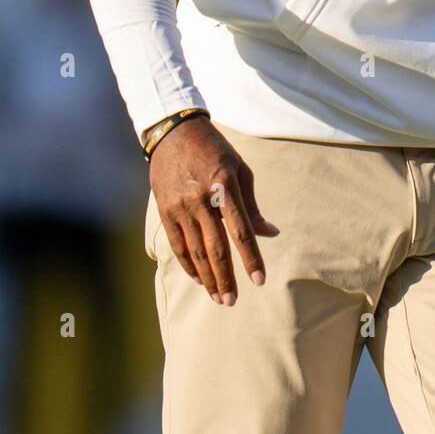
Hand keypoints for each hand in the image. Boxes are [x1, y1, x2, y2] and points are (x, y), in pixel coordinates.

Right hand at [148, 116, 278, 305]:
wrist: (174, 132)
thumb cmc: (215, 150)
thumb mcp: (240, 169)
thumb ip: (252, 205)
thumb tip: (270, 233)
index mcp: (225, 185)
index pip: (241, 230)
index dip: (251, 258)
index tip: (259, 280)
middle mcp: (201, 198)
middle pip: (216, 247)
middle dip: (226, 278)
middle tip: (233, 301)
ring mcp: (180, 206)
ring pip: (195, 251)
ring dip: (207, 277)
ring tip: (217, 297)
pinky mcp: (165, 210)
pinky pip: (177, 245)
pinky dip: (187, 265)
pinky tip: (198, 278)